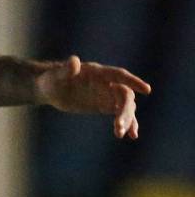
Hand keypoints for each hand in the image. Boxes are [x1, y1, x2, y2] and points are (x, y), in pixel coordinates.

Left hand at [35, 56, 151, 138]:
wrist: (50, 89)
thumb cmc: (51, 80)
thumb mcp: (55, 77)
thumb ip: (65, 70)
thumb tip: (74, 61)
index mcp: (97, 72)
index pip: (119, 75)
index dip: (133, 81)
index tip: (146, 90)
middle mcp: (106, 82)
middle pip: (124, 95)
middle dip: (125, 110)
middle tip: (118, 126)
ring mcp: (107, 94)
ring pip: (125, 106)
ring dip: (126, 119)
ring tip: (120, 134)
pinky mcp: (105, 105)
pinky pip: (121, 114)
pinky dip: (128, 124)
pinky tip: (131, 135)